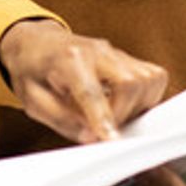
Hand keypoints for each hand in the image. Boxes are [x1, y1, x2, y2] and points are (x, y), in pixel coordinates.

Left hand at [0, 19, 166, 142]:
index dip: (103, 119)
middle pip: (130, 83)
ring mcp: (115, 51)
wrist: (36, 44)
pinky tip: (125, 105)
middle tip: (103, 129)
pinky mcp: (127, 57)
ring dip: (137, 107)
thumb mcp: (32, 100)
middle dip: (123, 114)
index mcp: (67, 58)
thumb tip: (91, 138)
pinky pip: (153, 78)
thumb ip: (61, 119)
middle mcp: (97, 50)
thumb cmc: (32, 70)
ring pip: (148, 80)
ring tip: (113, 115)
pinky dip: (146, 97)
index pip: (91, 92)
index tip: (112, 141)